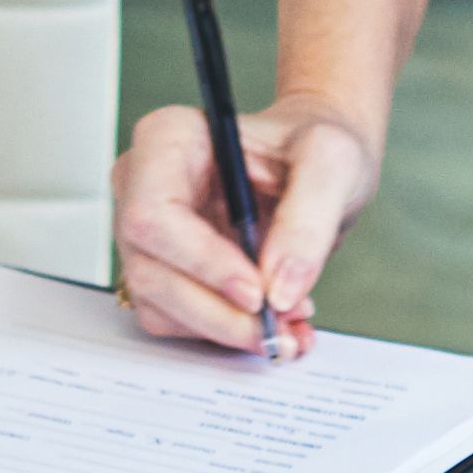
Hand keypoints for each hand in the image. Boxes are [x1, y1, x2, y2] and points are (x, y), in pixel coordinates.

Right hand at [111, 91, 379, 355]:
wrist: (314, 170)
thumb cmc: (310, 147)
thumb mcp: (330, 161)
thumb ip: (308, 219)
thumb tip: (279, 288)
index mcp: (168, 139)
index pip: (153, 214)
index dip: (200, 261)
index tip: (256, 291)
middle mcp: (142, 186)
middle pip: (150, 269)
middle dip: (218, 311)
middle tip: (278, 324)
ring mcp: (147, 234)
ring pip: (159, 305)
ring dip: (226, 328)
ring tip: (288, 322)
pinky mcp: (161, 272)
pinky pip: (175, 321)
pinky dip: (225, 333)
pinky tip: (271, 321)